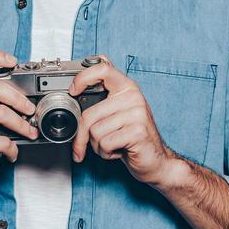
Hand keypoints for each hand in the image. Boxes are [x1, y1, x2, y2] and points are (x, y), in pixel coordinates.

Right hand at [0, 50, 38, 192]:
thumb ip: (1, 103)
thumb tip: (31, 97)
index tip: (12, 61)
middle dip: (18, 97)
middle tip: (30, 109)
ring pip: (0, 113)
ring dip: (22, 125)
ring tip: (30, 133)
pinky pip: (1, 140)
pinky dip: (13, 148)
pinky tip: (13, 153)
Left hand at [68, 55, 173, 185]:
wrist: (155, 159)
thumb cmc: (132, 137)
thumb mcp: (117, 113)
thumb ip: (101, 101)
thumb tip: (73, 94)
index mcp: (126, 87)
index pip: (102, 68)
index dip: (82, 78)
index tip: (73, 91)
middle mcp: (133, 96)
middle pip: (89, 114)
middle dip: (82, 136)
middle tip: (82, 146)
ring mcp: (137, 113)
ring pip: (95, 131)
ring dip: (98, 146)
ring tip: (112, 145)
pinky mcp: (137, 131)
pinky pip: (105, 143)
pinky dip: (106, 153)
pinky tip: (119, 151)